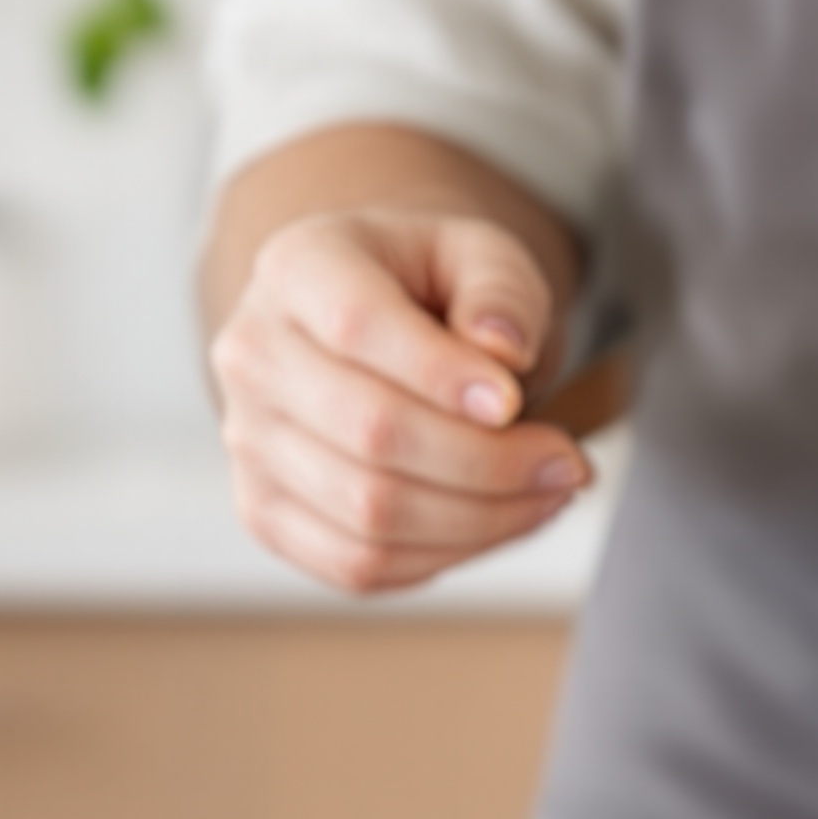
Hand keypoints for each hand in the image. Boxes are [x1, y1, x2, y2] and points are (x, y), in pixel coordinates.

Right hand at [207, 210, 591, 593]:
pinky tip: (502, 521)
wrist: (374, 324)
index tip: (517, 403)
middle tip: (568, 462)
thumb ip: (501, 290)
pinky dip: (446, 556)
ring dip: (483, 518)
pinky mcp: (266, 512)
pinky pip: (357, 565)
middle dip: (490, 462)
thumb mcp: (481, 254)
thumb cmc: (432, 286)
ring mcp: (248, 441)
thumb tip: (502, 350)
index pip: (358, 326)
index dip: (442, 376)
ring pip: (370, 513)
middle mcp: (252, 355)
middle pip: (371, 433)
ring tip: (551, 492)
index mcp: (296, 268)